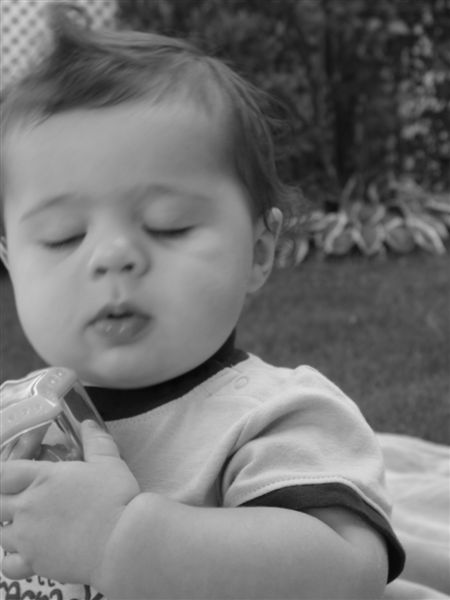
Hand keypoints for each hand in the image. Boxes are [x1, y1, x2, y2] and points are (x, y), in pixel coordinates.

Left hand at [0, 420, 139, 583]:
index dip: (3, 472)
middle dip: (4, 498)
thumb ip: (95, 440)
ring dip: (9, 526)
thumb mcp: (109, 461)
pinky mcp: (35, 563)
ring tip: (28, 523)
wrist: (121, 541)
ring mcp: (27, 538)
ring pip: (0, 533)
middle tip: (22, 496)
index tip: (13, 473)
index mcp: (42, 478)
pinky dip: (12, 558)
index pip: (3, 473)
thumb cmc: (116, 498)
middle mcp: (27, 507)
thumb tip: (87, 422)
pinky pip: (7, 565)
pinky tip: (27, 551)